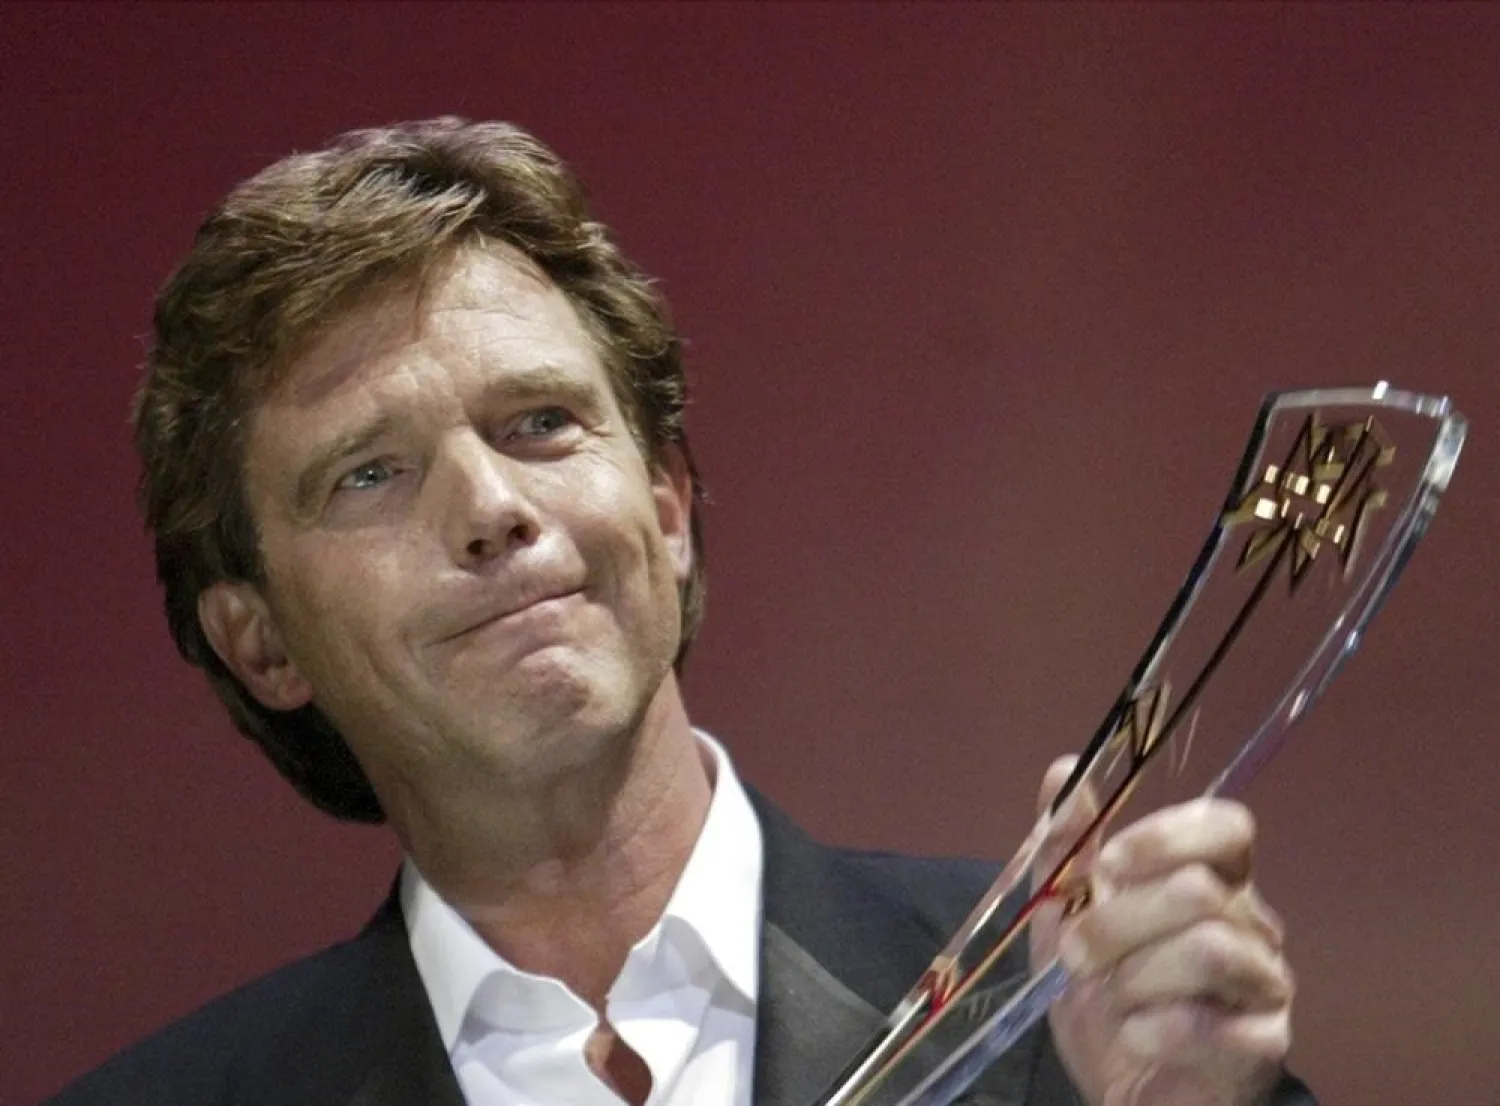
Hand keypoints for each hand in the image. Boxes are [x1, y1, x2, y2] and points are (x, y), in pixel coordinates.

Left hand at [1032, 757, 1293, 1105]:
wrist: (1119, 1084)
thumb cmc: (1099, 991)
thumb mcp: (1064, 915)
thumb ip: (1065, 847)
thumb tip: (1063, 770)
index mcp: (1211, 880)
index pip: (1228, 826)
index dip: (1168, 836)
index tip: (1108, 863)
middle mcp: (1251, 924)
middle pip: (1201, 890)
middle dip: (1119, 920)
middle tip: (1076, 952)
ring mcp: (1265, 985)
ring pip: (1211, 949)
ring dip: (1137, 974)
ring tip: (1108, 995)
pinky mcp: (1263, 1046)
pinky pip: (1215, 1025)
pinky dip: (1156, 1029)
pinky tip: (1135, 1036)